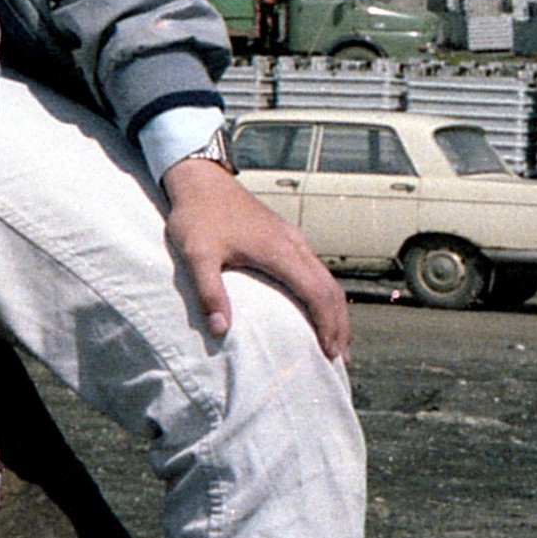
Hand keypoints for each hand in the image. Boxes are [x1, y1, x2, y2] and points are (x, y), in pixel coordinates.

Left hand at [161, 158, 350, 360]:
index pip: (318, 294)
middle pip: (331, 289)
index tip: (331, 353)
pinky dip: (323, 294)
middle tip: (340, 358)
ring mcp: (293, 239)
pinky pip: (315, 269)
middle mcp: (295, 245)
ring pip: (327, 278)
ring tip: (335, 340)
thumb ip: (208, 292)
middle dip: (339, 325)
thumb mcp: (196, 255)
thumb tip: (220, 330)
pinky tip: (315, 307)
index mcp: (280, 251)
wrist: (200, 178)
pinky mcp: (285, 236)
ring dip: (334, 310)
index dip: (328, 325)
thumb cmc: (197, 216)